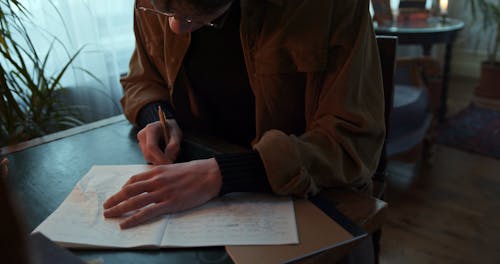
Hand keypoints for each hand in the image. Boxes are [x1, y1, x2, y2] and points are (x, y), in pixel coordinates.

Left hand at [103, 158, 221, 228]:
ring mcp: (162, 192)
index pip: (134, 180)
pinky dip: (133, 218)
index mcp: (157, 171)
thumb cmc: (196, 171)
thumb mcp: (174, 168)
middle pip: (129, 190)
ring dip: (119, 209)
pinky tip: (125, 223)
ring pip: (134, 201)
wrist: (210, 174)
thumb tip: (154, 183)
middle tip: (106, 206)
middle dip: (115, 199)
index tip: (118, 194)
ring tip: (109, 215)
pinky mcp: (170, 203)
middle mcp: (156, 181)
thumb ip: (162, 175)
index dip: (123, 189)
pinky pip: (147, 212)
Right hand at [137, 119, 182, 164]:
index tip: (169, 162)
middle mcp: (143, 135)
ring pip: (148, 158)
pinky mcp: (142, 148)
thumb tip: (169, 158)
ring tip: (170, 154)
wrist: (167, 126)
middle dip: (160, 160)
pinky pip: (149, 158)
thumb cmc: (172, 129)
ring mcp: (141, 142)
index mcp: (151, 129)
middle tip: (172, 160)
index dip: (160, 157)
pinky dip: (157, 159)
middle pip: (148, 154)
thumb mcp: (177, 134)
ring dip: (159, 160)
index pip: (151, 147)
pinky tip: (164, 154)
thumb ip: (174, 144)